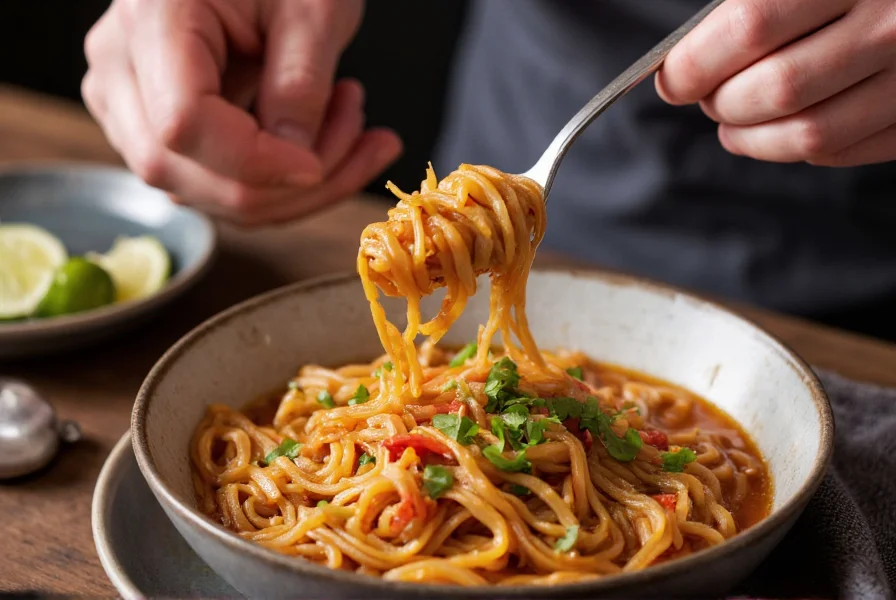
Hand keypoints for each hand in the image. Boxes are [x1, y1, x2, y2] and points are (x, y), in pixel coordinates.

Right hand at [82, 0, 401, 225]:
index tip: (317, 164)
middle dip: (284, 185)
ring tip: (352, 124)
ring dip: (290, 187)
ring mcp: (129, 102)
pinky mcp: (157, 127)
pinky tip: (328, 139)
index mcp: (152, 18)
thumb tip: (298, 164)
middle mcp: (120, 66)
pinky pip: (213, 183)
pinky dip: (278, 181)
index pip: (184, 124)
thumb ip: (301, 85)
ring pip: (202, 193)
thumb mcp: (314, 8)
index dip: (257, 161)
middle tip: (363, 140)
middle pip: (185, 173)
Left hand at [656, 0, 895, 166]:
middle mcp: (890, 25)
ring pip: (809, 135)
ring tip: (733, 125)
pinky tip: (785, 126)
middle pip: (776, 89)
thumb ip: (747, 8)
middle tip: (709, 97)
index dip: (695, 64)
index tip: (674, 79)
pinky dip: (797, 148)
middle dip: (722, 103)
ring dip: (751, 140)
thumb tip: (681, 67)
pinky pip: (843, 151)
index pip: (749, 28)